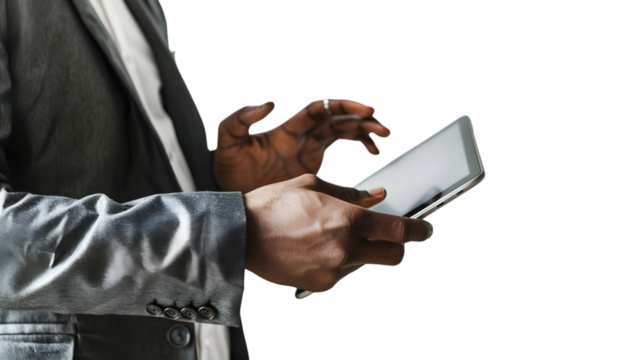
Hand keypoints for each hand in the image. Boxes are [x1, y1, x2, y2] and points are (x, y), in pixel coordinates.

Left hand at [213, 97, 390, 193]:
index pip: (319, 110)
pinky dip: (355, 149)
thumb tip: (267, 103)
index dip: (342, 106)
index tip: (363, 110)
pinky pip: (339, 151)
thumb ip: (240, 120)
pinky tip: (370, 154)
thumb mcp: (228, 143)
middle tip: (381, 128)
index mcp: (287, 130)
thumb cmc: (227, 168)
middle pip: (336, 119)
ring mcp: (307, 150)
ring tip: (381, 139)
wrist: (231, 194)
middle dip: (360, 120)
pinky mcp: (311, 166)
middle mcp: (301, 136)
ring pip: (341, 132)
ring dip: (363, 132)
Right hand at [243, 174, 433, 292]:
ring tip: (326, 236)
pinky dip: (336, 262)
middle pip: (391, 256)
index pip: (397, 230)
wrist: (239, 235)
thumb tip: (377, 196)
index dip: (417, 231)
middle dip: (394, 247)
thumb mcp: (314, 186)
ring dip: (357, 251)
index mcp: (346, 220)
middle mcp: (344, 249)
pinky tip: (314, 248)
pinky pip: (340, 273)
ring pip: (362, 263)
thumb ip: (351, 194)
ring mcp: (333, 271)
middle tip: (384, 237)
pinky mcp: (320, 285)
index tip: (423, 231)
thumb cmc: (272, 206)